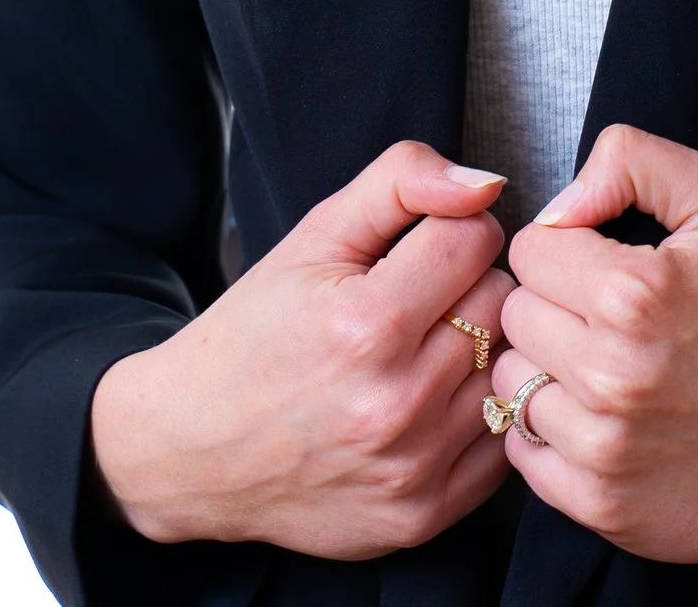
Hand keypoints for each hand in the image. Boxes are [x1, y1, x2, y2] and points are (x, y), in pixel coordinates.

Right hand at [88, 141, 514, 557]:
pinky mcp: (422, 516)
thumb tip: (485, 184)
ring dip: (476, 351)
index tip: (417, 249)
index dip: (449, 232)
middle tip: (414, 302)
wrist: (190, 451)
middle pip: (499, 302)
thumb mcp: (314, 235)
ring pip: (508, 368)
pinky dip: (476, 414)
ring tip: (419, 351)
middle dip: (464, 288)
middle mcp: (396, 403)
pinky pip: (502, 440)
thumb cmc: (255, 333)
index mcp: (367, 324)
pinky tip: (428, 402)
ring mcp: (412, 468)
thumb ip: (403, 181)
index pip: (476, 239)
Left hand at [491, 124, 697, 559]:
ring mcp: (605, 449)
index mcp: (633, 293)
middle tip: (607, 314)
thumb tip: (558, 207)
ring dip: (547, 369)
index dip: (566, 247)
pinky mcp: (604, 506)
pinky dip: (549, 431)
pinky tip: (600, 415)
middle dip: (554, 304)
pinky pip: (523, 454)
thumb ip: (632, 162)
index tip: (604, 262)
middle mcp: (610, 374)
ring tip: (604, 365)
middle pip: (514, 318)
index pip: (529, 252)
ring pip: (511, 385)